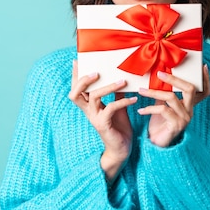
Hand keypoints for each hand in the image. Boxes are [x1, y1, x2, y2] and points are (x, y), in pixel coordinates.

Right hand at [68, 61, 137, 181]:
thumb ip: (115, 93)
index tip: (77, 61)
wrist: (122, 148)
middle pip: (75, 93)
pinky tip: (134, 99)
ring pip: (94, 97)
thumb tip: (120, 76)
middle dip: (83, 80)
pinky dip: (123, 101)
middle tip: (96, 72)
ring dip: (109, 87)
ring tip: (123, 81)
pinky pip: (111, 108)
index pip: (76, 88)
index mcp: (88, 105)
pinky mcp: (104, 124)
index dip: (75, 76)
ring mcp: (94, 118)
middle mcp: (88, 111)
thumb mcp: (117, 106)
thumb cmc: (118, 126)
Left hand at [137, 64, 209, 147]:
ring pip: (172, 97)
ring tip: (141, 91)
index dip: (206, 80)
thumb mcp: (163, 104)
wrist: (155, 144)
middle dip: (174, 79)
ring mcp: (185, 118)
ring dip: (154, 92)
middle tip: (159, 74)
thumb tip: (159, 76)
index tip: (203, 67)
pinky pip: (163, 110)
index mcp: (189, 105)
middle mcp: (190, 111)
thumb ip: (164, 92)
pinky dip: (149, 108)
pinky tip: (140, 110)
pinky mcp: (176, 125)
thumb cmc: (159, 123)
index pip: (204, 92)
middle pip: (190, 89)